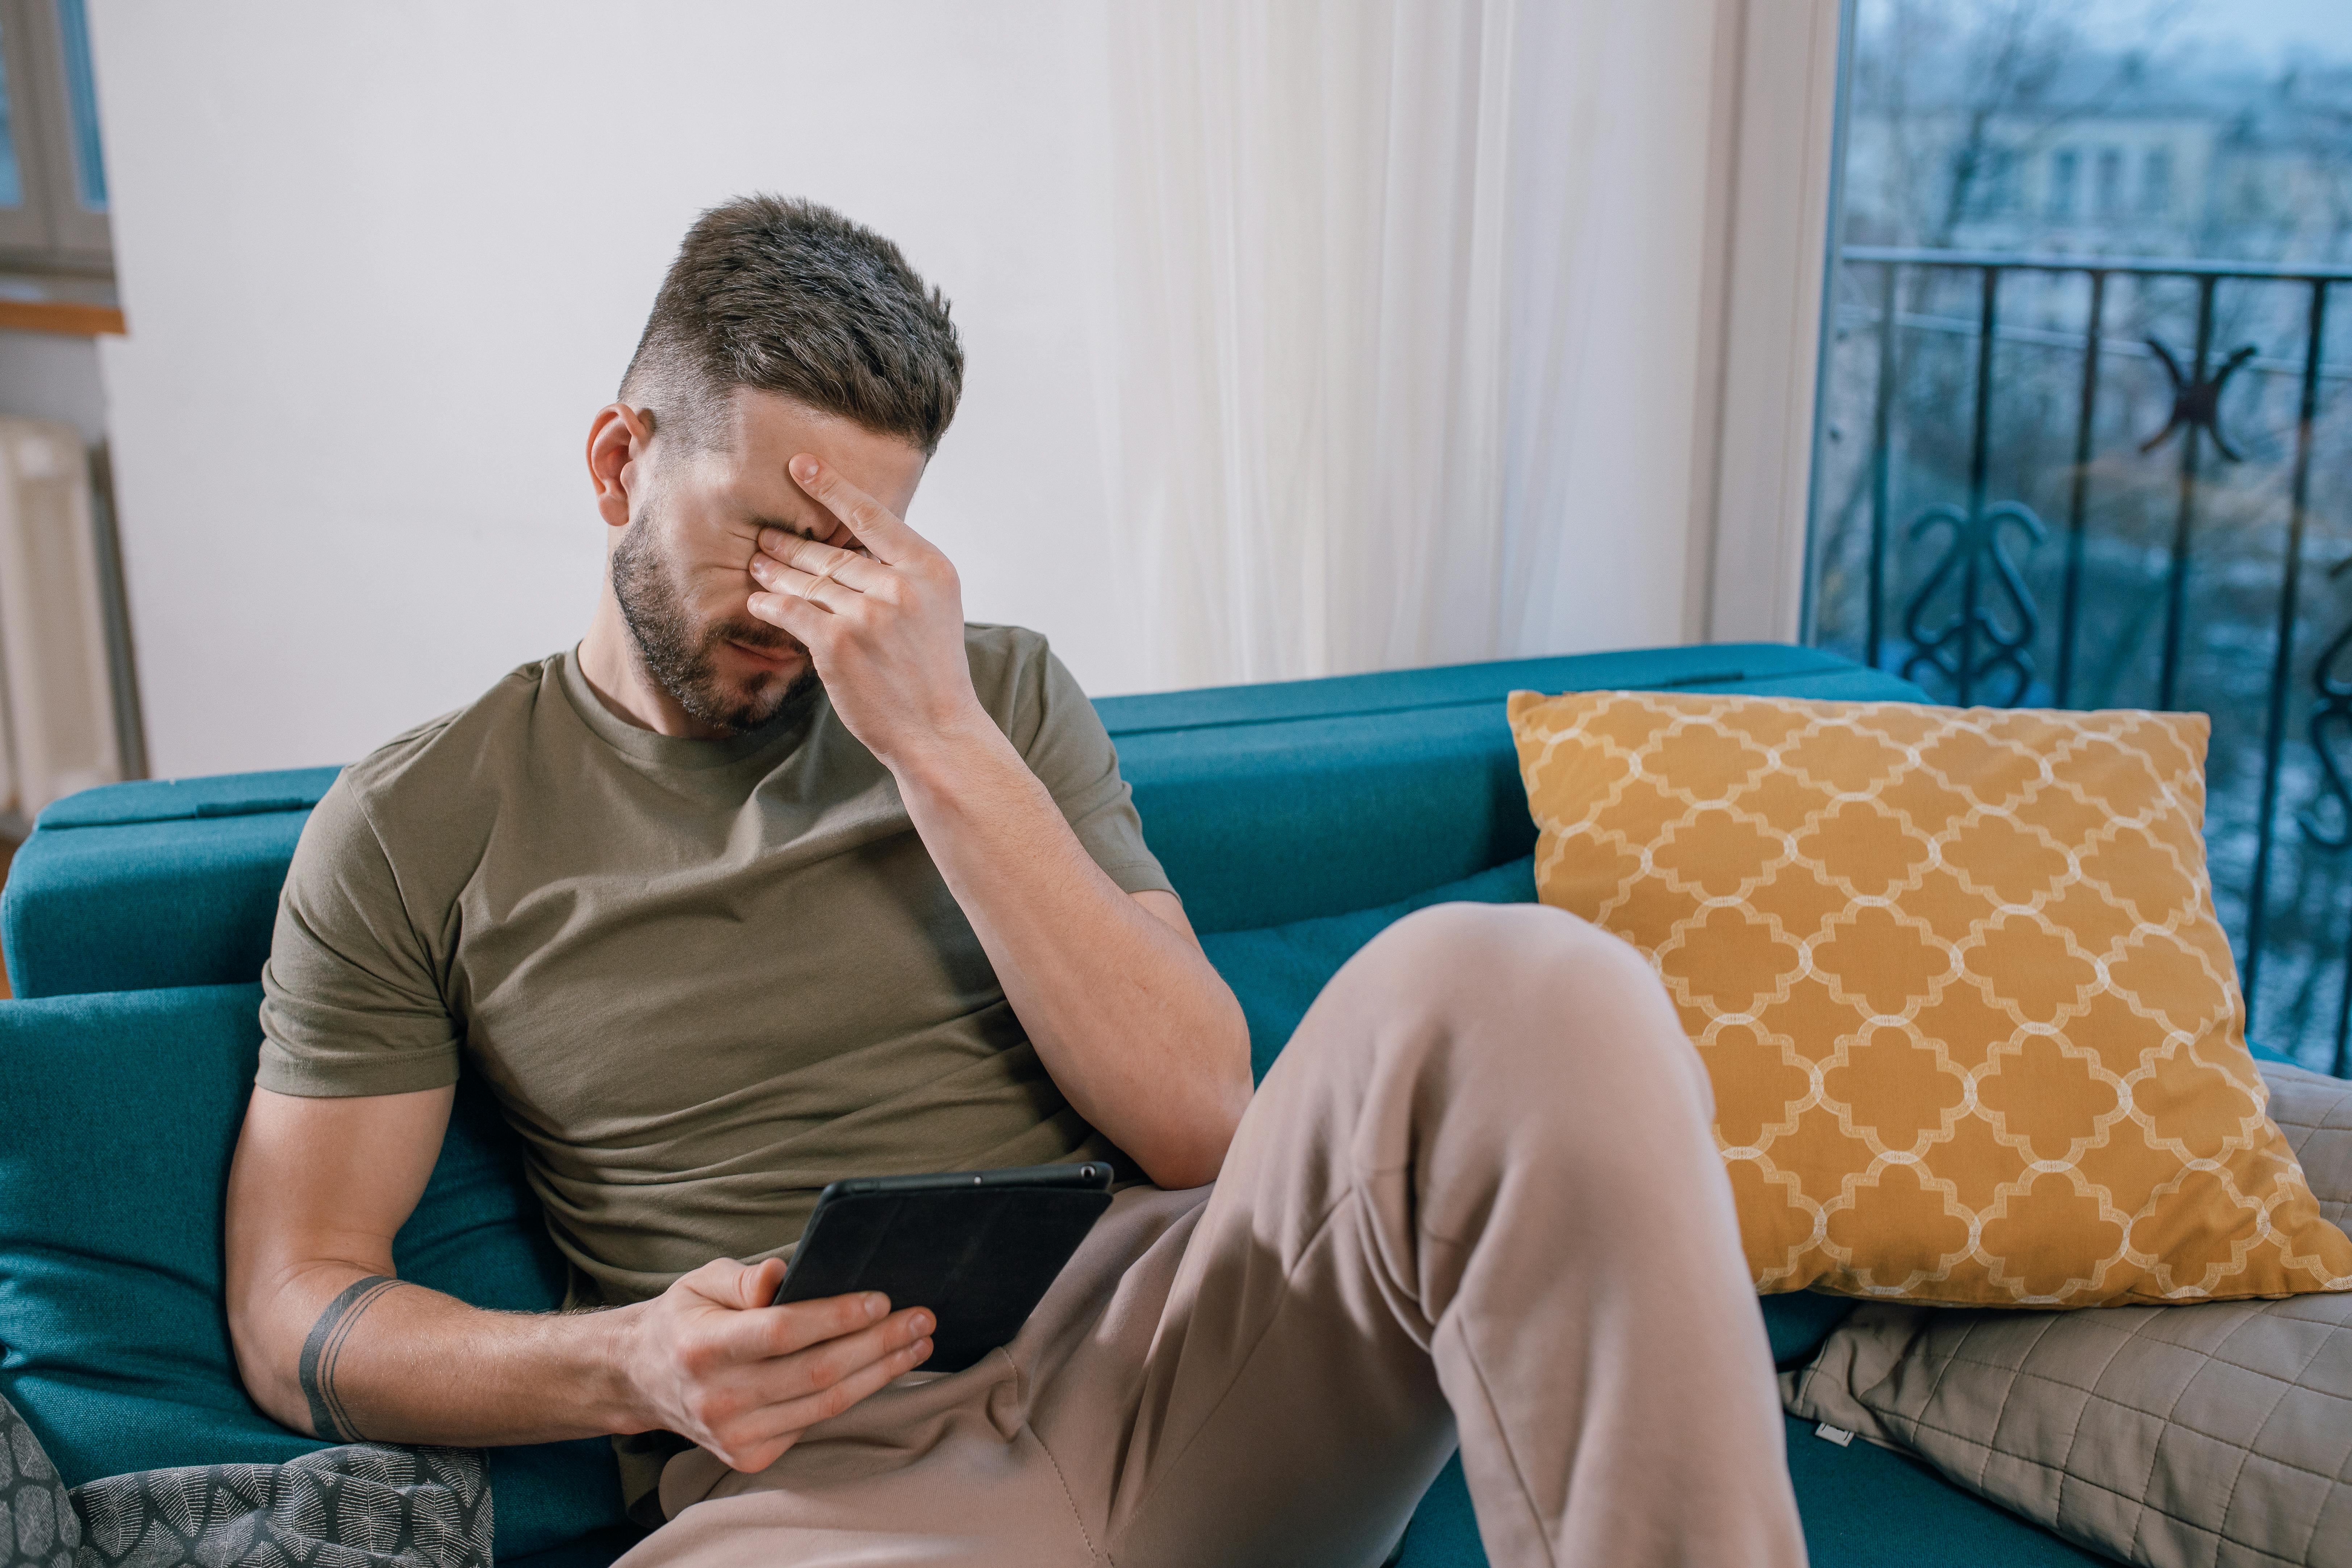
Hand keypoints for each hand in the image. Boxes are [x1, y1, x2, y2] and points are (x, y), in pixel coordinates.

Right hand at [616, 1257, 932, 1472]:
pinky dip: (854, 1395)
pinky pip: (814, 1421)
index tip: (882, 1300)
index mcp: (703, 1347)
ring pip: (826, 1403)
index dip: (837, 1317)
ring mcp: (734, 1434)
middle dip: (878, 1343)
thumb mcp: (702, 1281)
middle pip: (817, 1371)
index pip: (782, 1332)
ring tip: (917, 1344)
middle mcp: (717, 1397)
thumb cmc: (684, 1320)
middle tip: (922, 1318)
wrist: (642, 1379)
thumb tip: (784, 1273)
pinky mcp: (750, 1455)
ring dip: (881, 1371)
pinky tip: (881, 1370)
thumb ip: (744, 1277)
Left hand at [745, 455, 990, 771]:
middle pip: (833, 555)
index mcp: (930, 568)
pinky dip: (770, 607)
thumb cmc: (933, 671)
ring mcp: (868, 613)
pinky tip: (758, 602)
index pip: (872, 516)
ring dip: (776, 573)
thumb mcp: (936, 608)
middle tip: (766, 536)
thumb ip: (902, 574)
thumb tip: (854, 548)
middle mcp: (900, 585)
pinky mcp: (838, 643)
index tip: (800, 465)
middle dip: (793, 545)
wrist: (938, 730)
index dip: (832, 488)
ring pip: (808, 583)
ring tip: (758, 566)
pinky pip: (792, 613)